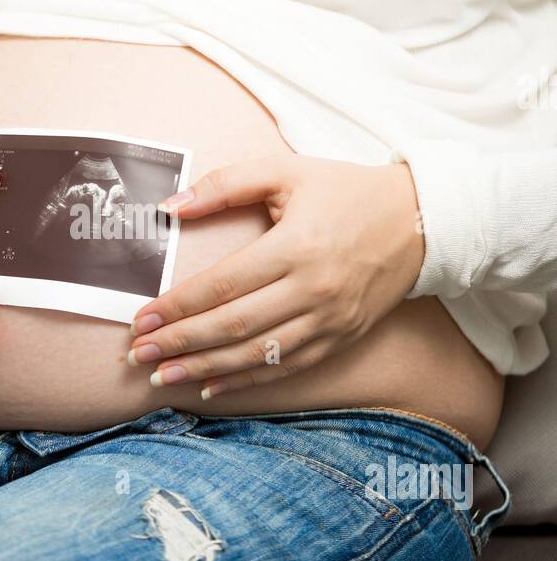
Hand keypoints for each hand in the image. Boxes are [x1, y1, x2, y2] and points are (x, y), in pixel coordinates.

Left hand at [127, 152, 424, 398]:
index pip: (223, 285)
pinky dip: (246, 381)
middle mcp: (313, 290)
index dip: (177, 305)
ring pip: (256, 354)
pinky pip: (286, 367)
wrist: (422, 221)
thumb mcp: (287, 172)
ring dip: (204, 369)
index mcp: (297, 246)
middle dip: (179, 343)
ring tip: (162, 376)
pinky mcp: (341, 338)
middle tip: (137, 355)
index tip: (140, 318)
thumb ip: (225, 185)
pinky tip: (210, 387)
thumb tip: (169, 207)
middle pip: (233, 325)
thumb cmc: (346, 191)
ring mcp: (330, 320)